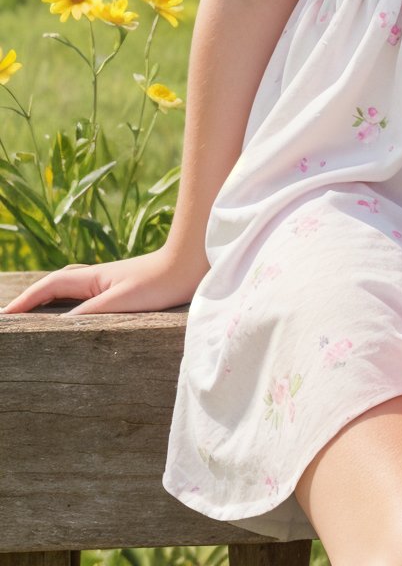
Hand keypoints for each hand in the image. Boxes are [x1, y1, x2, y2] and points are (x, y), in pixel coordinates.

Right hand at [0, 243, 207, 316]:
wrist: (192, 264)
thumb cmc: (159, 283)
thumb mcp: (119, 303)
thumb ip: (88, 314)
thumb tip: (58, 328)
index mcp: (92, 278)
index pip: (48, 287)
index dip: (24, 302)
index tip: (4, 318)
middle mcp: (97, 277)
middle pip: (55, 286)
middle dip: (31, 300)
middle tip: (12, 318)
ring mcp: (110, 282)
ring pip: (70, 289)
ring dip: (49, 300)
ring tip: (33, 316)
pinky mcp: (124, 289)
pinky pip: (86, 295)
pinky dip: (70, 303)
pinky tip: (75, 315)